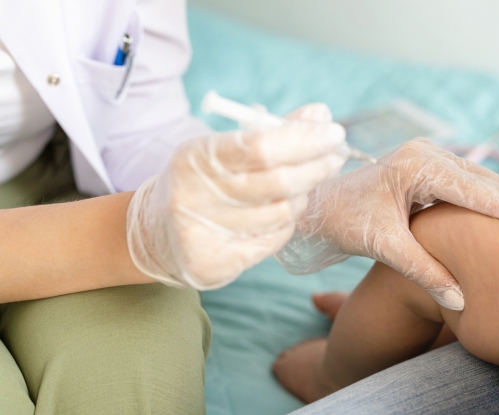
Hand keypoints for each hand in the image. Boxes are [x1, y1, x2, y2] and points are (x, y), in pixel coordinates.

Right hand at [126, 104, 345, 289]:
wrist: (157, 232)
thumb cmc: (203, 181)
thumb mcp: (224, 149)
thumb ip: (273, 132)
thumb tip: (320, 115)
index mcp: (195, 157)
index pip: (261, 145)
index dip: (305, 139)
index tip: (333, 133)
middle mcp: (194, 195)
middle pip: (278, 182)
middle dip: (316, 167)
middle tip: (336, 157)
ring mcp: (202, 233)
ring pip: (280, 213)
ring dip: (302, 197)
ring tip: (303, 187)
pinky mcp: (212, 264)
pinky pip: (273, 239)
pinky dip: (286, 224)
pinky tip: (281, 214)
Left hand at [276, 138, 498, 309]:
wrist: (319, 203)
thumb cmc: (345, 220)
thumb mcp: (382, 246)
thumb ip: (422, 269)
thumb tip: (460, 300)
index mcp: (417, 166)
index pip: (477, 189)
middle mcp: (426, 155)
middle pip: (486, 181)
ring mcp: (428, 158)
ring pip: (480, 180)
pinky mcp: (427, 168)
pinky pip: (468, 183)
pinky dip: (494, 197)